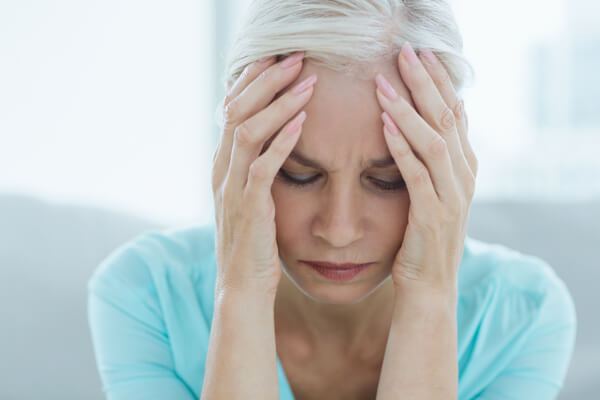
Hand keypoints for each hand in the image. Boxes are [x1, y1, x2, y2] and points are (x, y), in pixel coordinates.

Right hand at [211, 52, 316, 295]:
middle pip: (237, 110)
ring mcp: (232, 188)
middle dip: (267, 79)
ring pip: (248, 131)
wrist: (244, 285)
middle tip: (296, 56)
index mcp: (223, 164)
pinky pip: (263, 166)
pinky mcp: (250, 207)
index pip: (233, 109)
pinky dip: (283, 140)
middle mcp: (222, 170)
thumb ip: (255, 166)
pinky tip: (304, 121)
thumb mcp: (251, 197)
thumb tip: (274, 136)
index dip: (254, 80)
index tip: (279, 59)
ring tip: (307, 80)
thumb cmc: (255, 241)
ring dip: (278, 103)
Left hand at [374, 42, 477, 294]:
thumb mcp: (433, 196)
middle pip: (448, 118)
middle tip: (406, 52)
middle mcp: (464, 178)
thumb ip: (433, 163)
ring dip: (410, 108)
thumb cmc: (422, 241)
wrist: (428, 290)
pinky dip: (401, 144)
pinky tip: (384, 122)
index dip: (439, 82)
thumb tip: (422, 126)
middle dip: (426, 83)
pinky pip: (417, 172)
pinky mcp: (432, 215)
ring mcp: (451, 197)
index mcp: (464, 169)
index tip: (419, 55)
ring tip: (386, 81)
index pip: (455, 114)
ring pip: (435, 139)